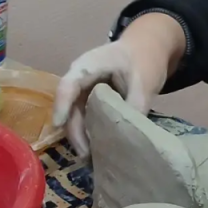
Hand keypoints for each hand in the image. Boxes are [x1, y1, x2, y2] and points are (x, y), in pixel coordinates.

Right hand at [52, 13, 185, 156]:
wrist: (148, 49)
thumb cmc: (145, 60)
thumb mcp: (145, 82)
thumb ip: (134, 106)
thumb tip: (126, 136)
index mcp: (91, 64)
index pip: (70, 85)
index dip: (62, 105)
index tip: (58, 125)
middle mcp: (81, 77)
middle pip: (70, 105)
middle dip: (75, 131)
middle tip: (86, 156)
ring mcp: (83, 89)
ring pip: (75, 115)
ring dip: (81, 135)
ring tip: (91, 158)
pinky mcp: (89, 99)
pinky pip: (84, 116)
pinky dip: (88, 131)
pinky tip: (97, 149)